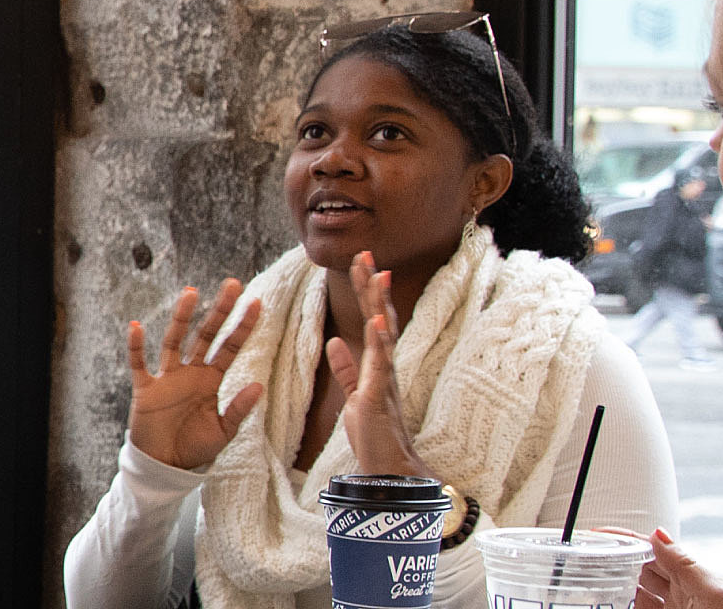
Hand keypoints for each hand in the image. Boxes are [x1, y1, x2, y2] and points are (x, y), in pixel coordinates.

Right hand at [126, 279, 264, 469]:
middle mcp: (190, 373)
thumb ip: (239, 409)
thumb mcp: (224, 431)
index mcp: (211, 380)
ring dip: (182, 318)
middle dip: (219, 311)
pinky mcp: (146, 390)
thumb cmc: (195, 448)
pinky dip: (136, 347)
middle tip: (233, 284)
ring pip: (174, 341)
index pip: (230, 348)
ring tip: (191, 293)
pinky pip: (139, 365)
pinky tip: (136, 327)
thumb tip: (259, 386)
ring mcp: (167, 378)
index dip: (242, 327)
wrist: (165, 467)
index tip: (256, 303)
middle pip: (206, 335)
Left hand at [325, 251, 433, 477]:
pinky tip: (377, 321)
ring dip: (379, 304)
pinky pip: (381, 366)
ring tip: (376, 274)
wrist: (387, 469)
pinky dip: (379, 343)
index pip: (372, 319)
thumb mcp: (356, 395)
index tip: (361, 262)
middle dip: (372, 286)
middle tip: (366, 254)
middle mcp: (386, 366)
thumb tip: (334, 343)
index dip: (366, 291)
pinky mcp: (381, 397)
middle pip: (381, 317)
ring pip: (384, 334)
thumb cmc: (374, 434)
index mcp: (378, 364)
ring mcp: (386, 380)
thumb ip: (347, 369)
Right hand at [597, 527, 722, 608]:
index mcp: (696, 580)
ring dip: (619, 589)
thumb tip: (660, 534)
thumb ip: (686, 565)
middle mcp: (684, 597)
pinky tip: (614, 605)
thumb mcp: (716, 594)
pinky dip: (627, 606)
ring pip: (639, 597)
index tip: (599, 534)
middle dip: (618, 562)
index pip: (656, 551)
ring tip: (594, 583)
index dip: (629, 540)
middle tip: (591, 559)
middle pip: (643, 572)